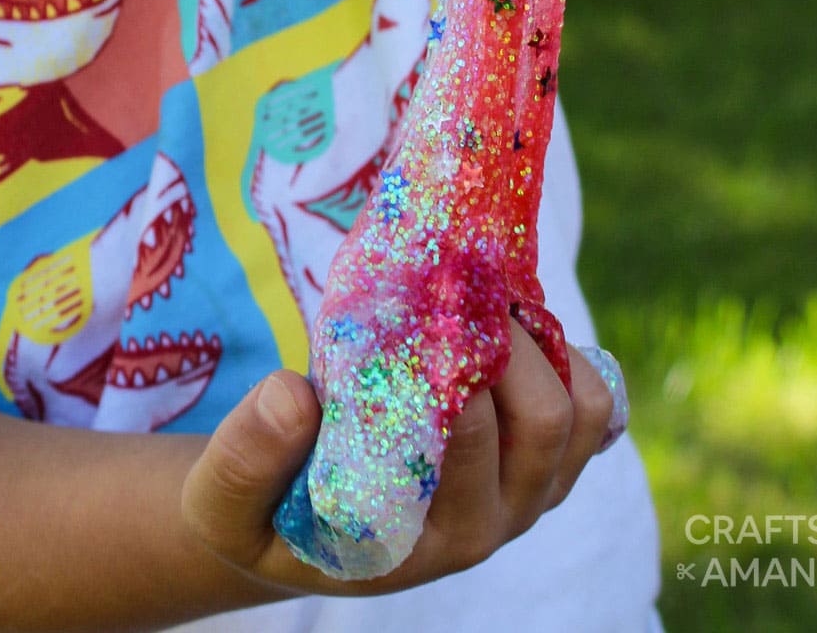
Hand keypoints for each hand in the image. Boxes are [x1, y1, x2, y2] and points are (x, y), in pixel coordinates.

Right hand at [180, 328, 615, 595]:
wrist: (288, 525)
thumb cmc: (258, 510)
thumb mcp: (221, 498)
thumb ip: (245, 455)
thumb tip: (292, 395)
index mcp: (419, 537)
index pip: (468, 445)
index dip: (455, 362)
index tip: (419, 301)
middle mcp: (485, 526)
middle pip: (544, 422)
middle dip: (508, 339)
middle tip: (454, 279)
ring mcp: (523, 498)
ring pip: (581, 414)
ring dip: (545, 345)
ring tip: (484, 294)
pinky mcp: (541, 467)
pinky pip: (595, 412)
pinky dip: (570, 359)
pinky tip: (516, 324)